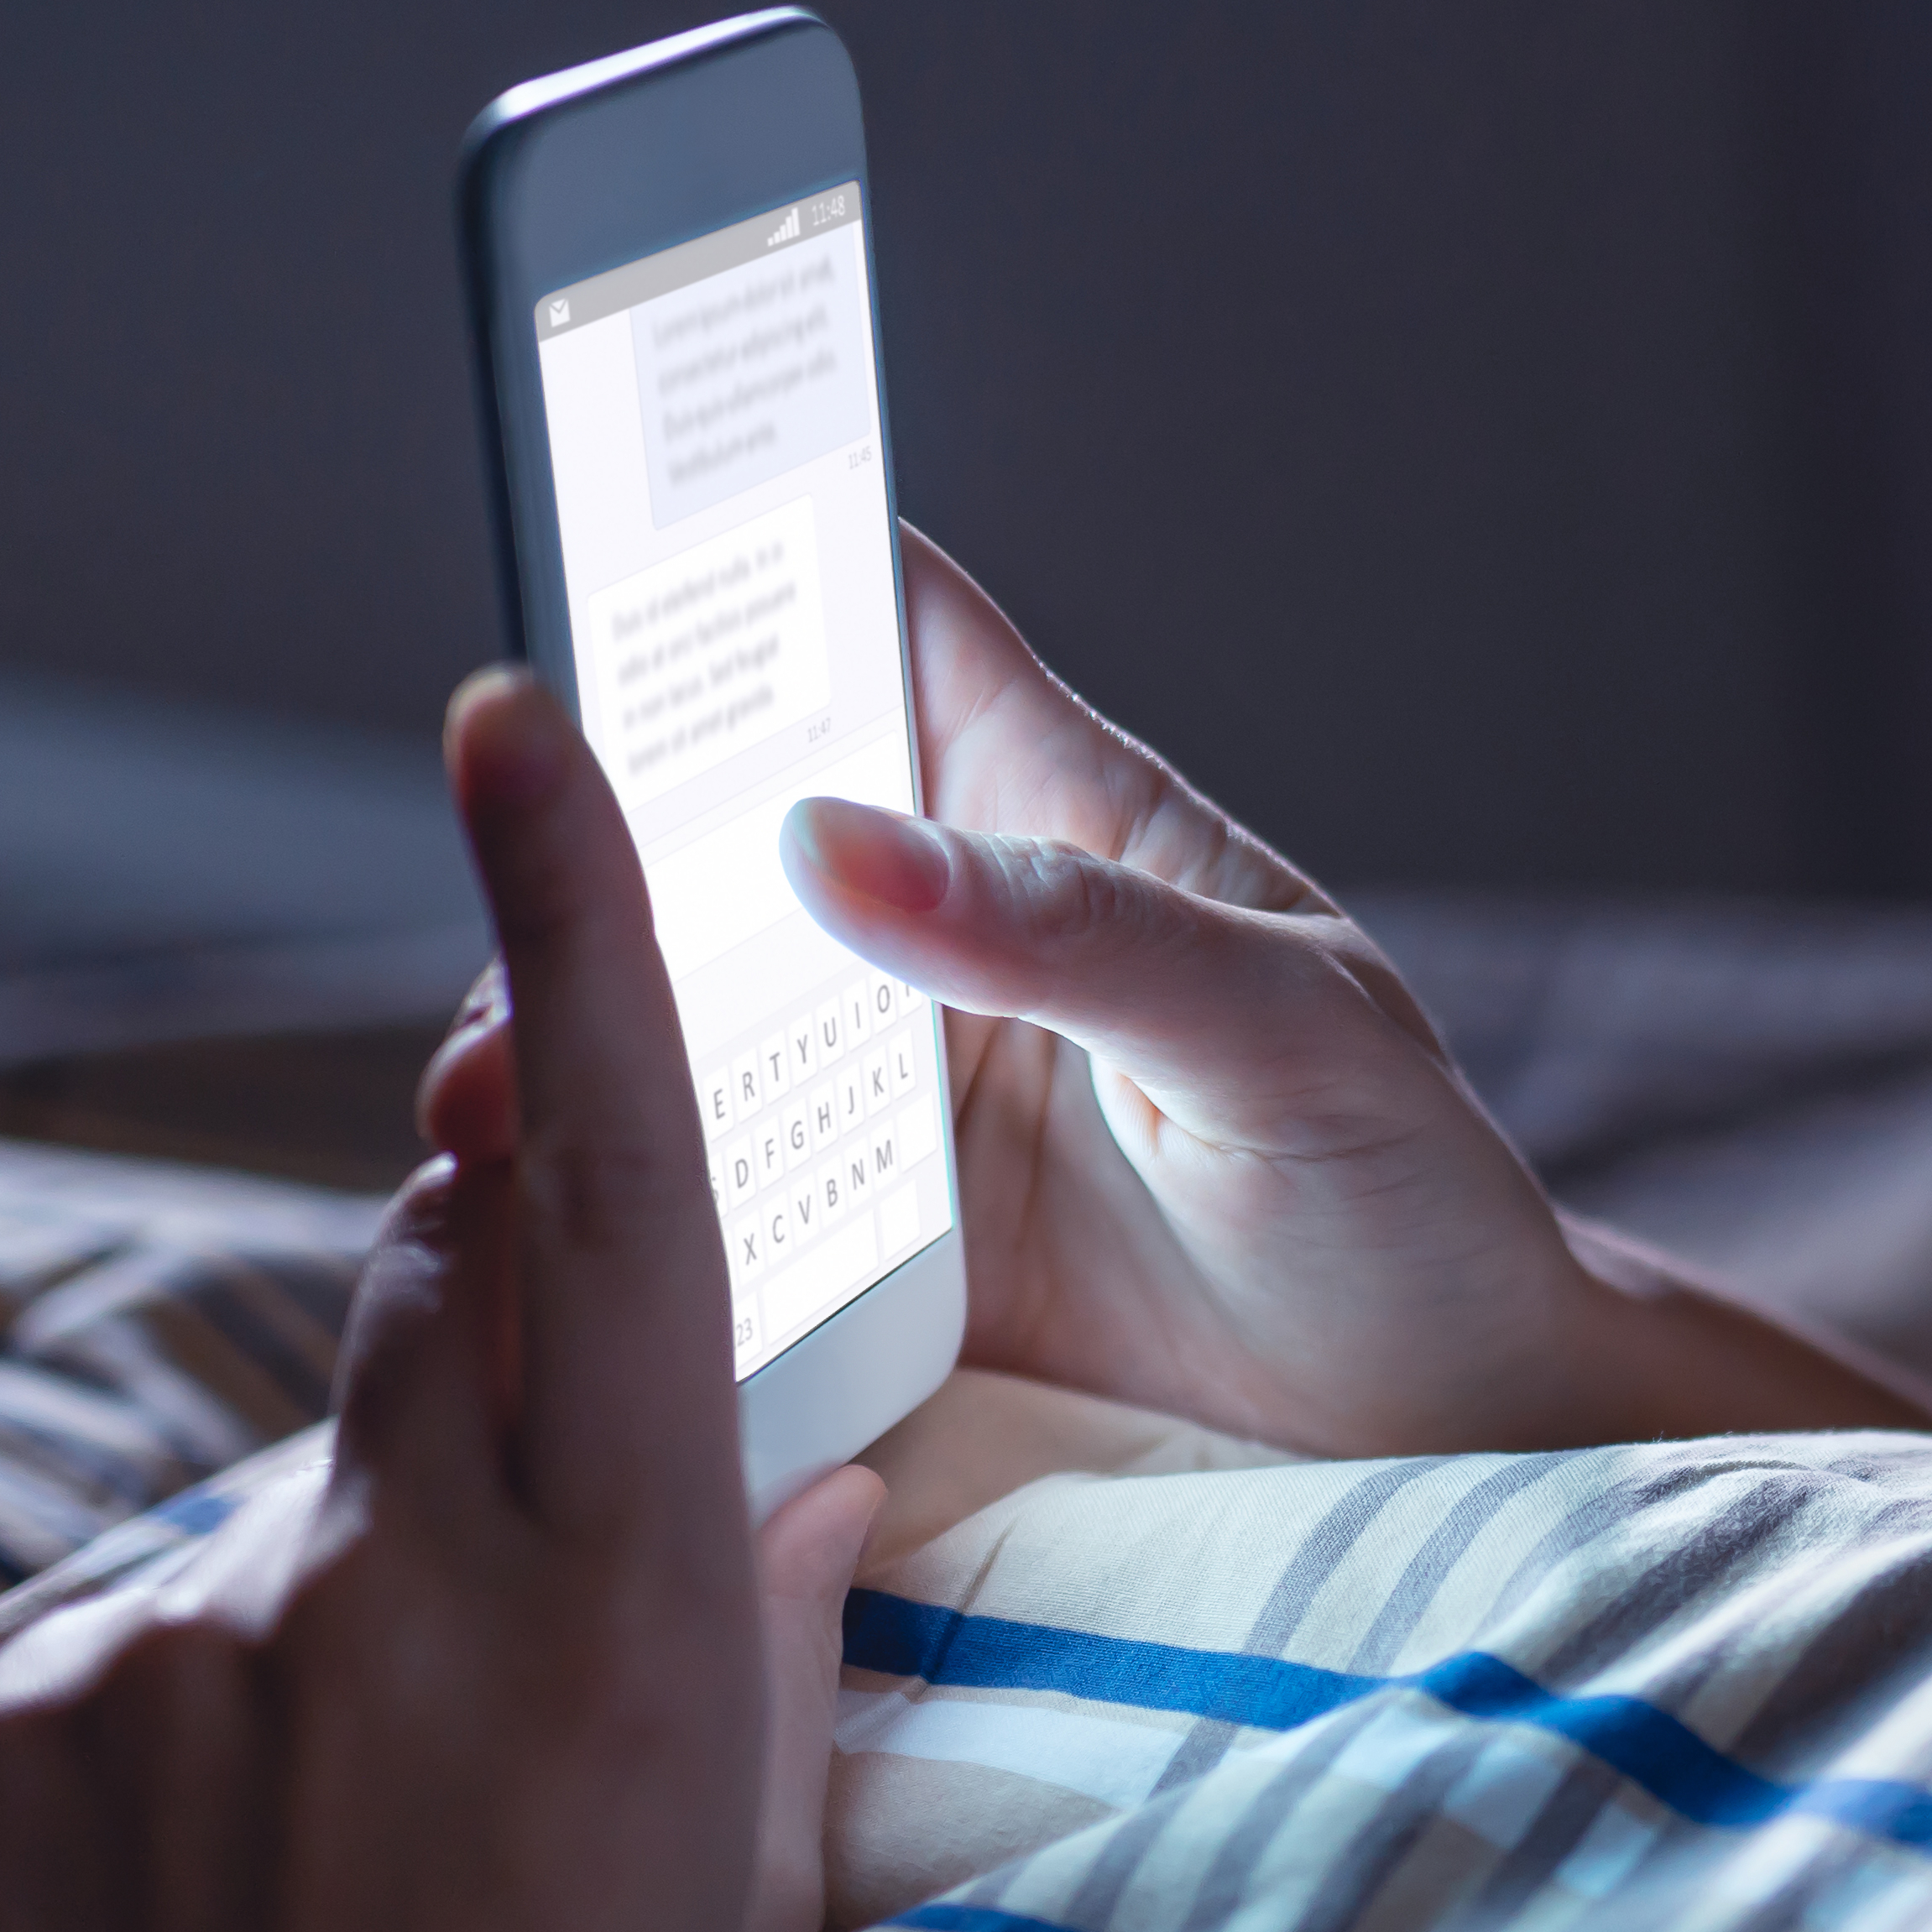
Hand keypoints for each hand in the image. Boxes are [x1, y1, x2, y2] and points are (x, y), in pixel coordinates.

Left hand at [0, 671, 879, 1931]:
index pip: (607, 1176)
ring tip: (363, 1868)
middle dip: (471, 1312)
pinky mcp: (4, 1731)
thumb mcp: (749, 1884)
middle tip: (512, 1546)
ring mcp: (179, 1640)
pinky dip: (188, 1738)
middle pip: (420, 1285)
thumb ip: (765, 1617)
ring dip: (340, 1610)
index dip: (563, 923)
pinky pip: (123, 1645)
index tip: (499, 715)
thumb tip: (789, 1442)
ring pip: (280, 1502)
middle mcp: (402, 1570)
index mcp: (628, 1592)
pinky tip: (218, 1930)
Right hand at [424, 528, 1931, 1455]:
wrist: (1443, 1432)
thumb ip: (1078, 936)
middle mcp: (938, 926)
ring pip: (664, 1004)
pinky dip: (604, 1195)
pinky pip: (690, 1184)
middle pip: (711, 812)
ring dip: (564, 1034)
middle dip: (583, 832)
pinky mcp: (849, 1239)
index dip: (747, 537)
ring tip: (487, 1104)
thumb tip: (833, 843)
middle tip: (500, 890)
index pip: (880, 607)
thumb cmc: (1408, 1190)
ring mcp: (881, 1079)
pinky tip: (533, 1229)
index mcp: (1052, 808)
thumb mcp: (1284, 1038)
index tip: (595, 499)